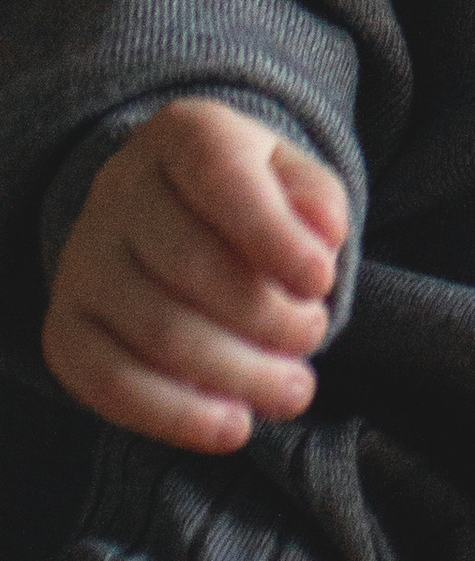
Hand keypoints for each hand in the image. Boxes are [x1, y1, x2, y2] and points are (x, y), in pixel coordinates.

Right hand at [41, 97, 345, 452]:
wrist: (172, 216)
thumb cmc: (247, 200)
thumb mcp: (291, 177)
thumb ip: (317, 199)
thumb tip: (324, 239)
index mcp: (180, 134)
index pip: (218, 175)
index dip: (272, 235)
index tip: (321, 281)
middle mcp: (118, 191)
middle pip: (190, 264)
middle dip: (266, 315)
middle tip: (314, 336)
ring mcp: (82, 261)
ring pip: (156, 333)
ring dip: (236, 374)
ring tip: (293, 390)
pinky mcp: (65, 329)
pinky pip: (111, 384)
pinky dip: (176, 415)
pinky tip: (233, 426)